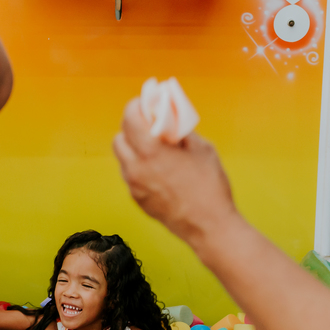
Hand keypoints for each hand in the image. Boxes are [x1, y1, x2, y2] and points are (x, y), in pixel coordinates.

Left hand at [112, 98, 238, 245]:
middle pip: (119, 138)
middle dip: (132, 128)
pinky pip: (132, 176)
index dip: (137, 106)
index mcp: (150, 151)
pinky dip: (140, 167)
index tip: (146, 102)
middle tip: (150, 125)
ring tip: (156, 148)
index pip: (130, 117)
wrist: (210, 226)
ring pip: (123, 159)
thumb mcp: (202, 148)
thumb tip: (171, 118)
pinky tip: (159, 169)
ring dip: (134, 149)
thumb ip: (181, 130)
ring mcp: (134, 186)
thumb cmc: (210, 186)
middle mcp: (136, 168)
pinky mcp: (138, 200)